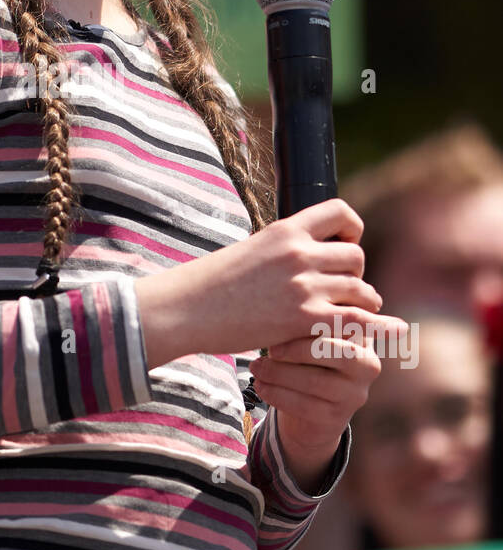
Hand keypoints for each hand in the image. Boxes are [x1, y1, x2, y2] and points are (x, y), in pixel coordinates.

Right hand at [192, 197, 386, 358]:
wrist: (188, 308)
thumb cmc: (213, 283)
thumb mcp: (252, 249)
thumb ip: (284, 249)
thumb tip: (307, 251)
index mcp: (286, 229)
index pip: (342, 213)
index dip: (351, 232)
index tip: (342, 250)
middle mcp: (299, 252)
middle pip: (356, 258)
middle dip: (355, 276)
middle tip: (340, 293)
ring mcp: (303, 285)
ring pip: (361, 290)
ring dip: (360, 305)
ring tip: (345, 316)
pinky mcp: (303, 318)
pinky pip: (354, 320)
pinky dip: (362, 328)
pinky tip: (353, 336)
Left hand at [248, 318, 406, 452]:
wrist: (308, 408)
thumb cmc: (304, 354)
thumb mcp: (309, 330)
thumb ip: (308, 308)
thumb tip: (281, 275)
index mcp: (364, 334)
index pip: (344, 321)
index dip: (311, 320)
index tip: (278, 317)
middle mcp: (369, 365)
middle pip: (334, 351)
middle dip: (296, 348)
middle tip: (270, 347)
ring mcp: (355, 395)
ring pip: (315, 381)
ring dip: (278, 373)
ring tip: (255, 366)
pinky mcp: (336, 419)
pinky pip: (304, 406)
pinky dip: (276, 393)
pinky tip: (260, 384)